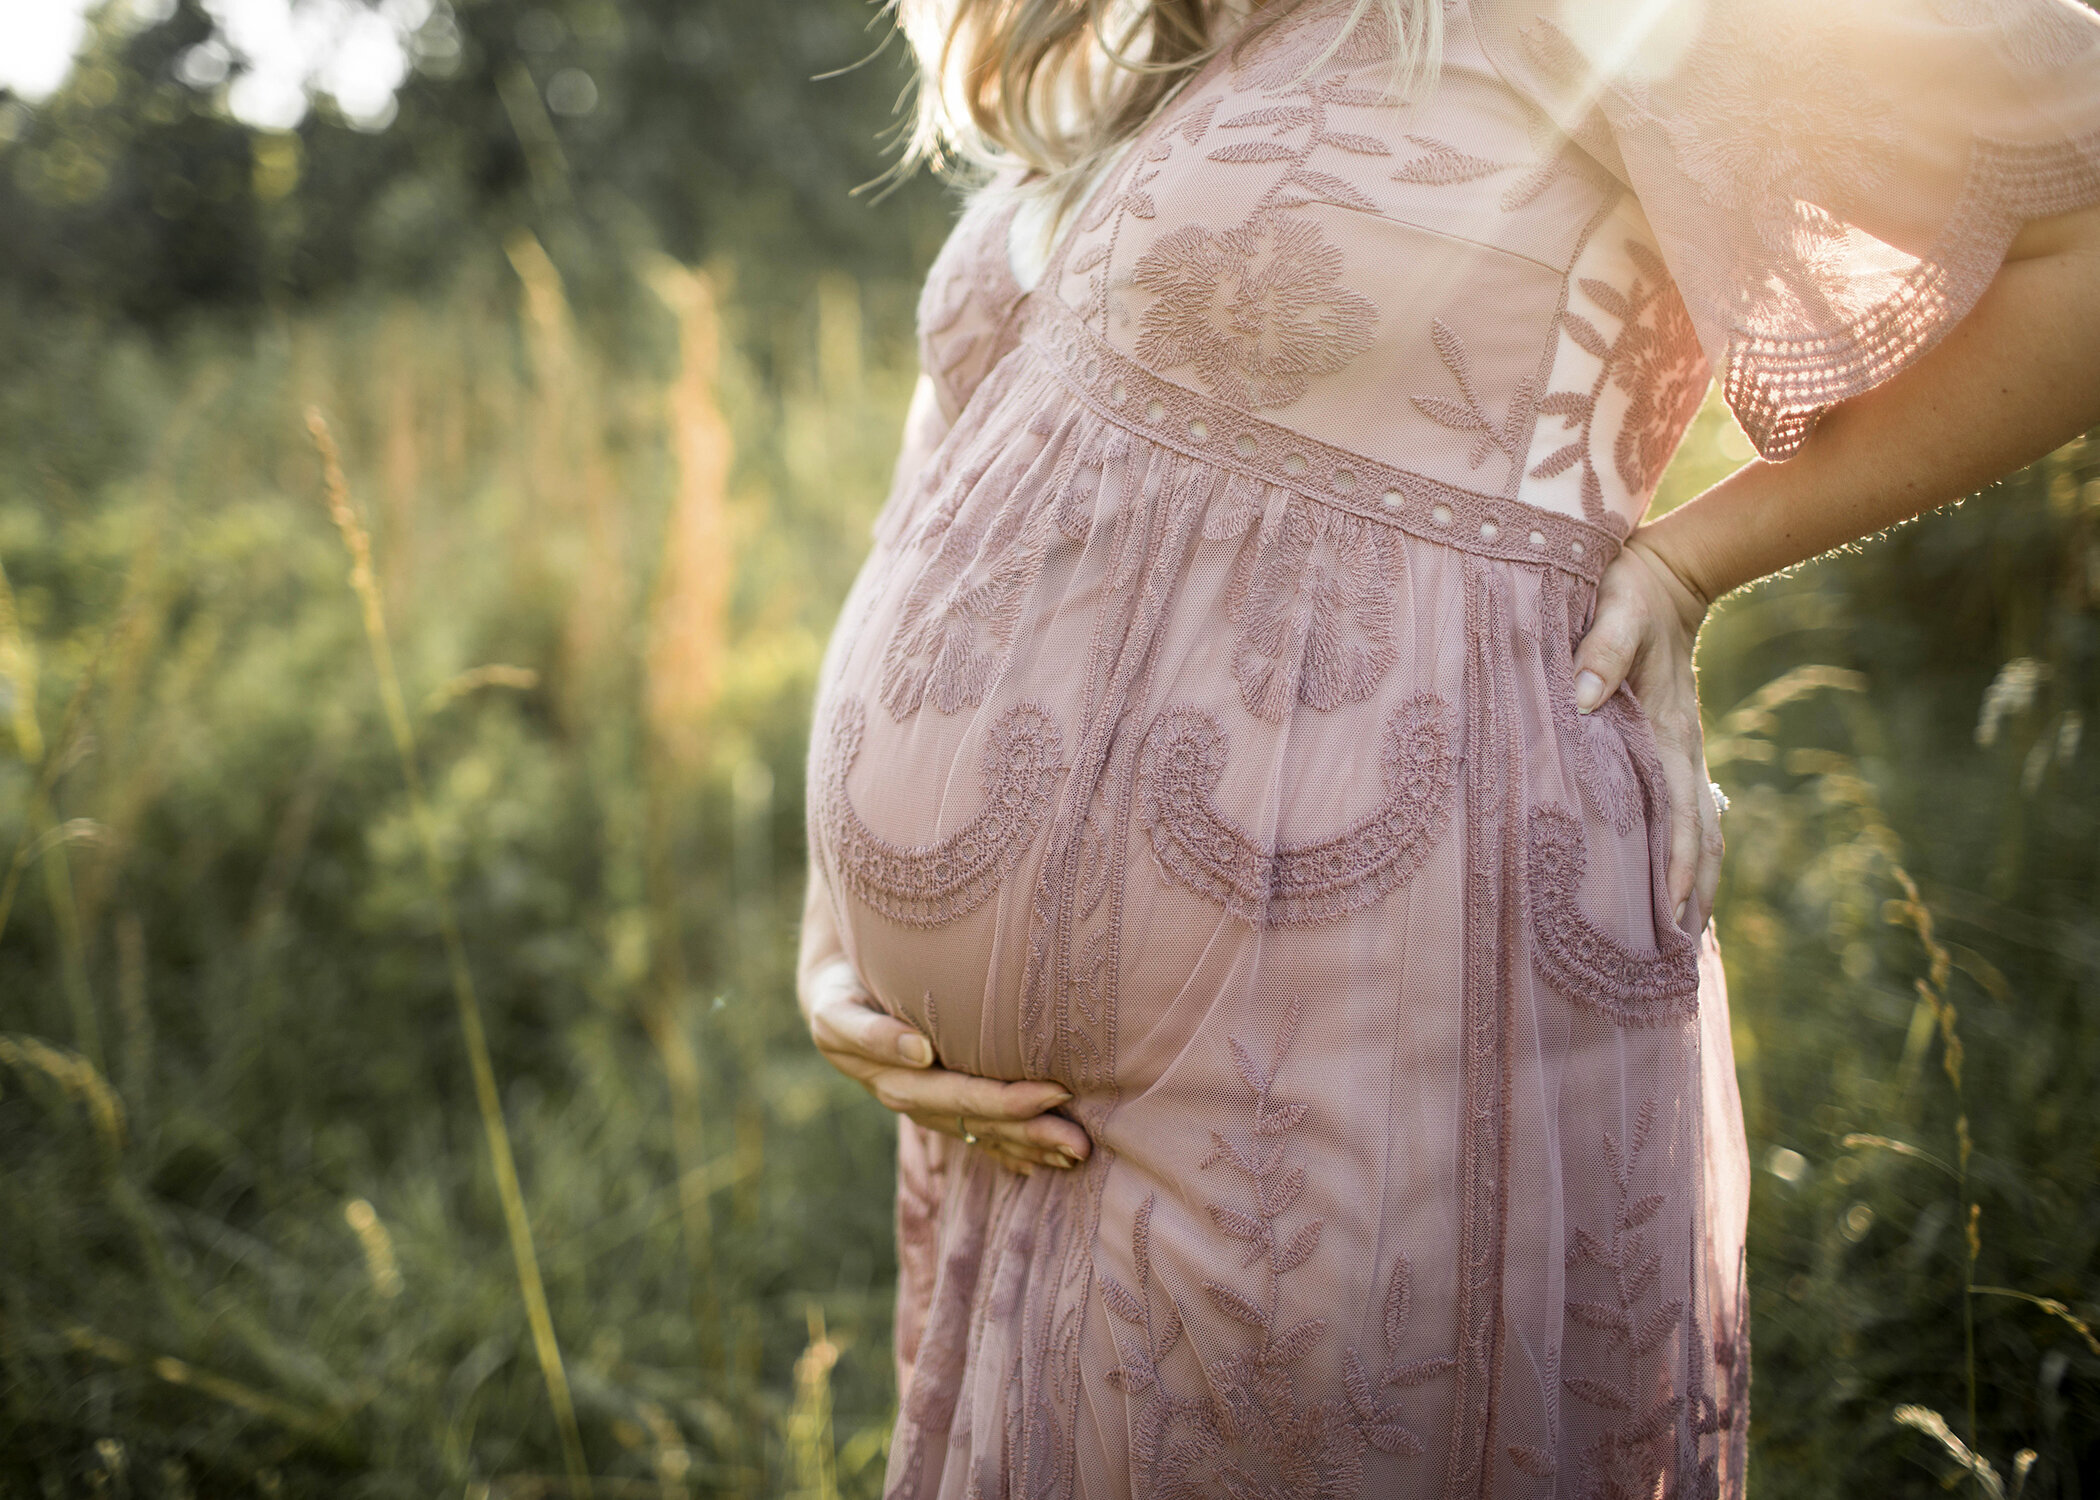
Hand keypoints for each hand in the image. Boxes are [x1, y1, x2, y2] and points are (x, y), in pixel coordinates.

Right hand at [801, 958, 1092, 1175]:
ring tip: (1077, 1153)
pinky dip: (1010, 1148)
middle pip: (979, 1123)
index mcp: (894, 1082)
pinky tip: (1044, 1162)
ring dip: (1029, 1145)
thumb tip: (921, 1052)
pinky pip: (977, 1132)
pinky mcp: (939, 1101)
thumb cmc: (841, 992)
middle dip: (1029, 1132)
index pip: (958, 1095)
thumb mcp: (838, 1011)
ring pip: (983, 1132)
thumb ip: (872, 1033)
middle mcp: (915, 1101)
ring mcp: (929, 1106)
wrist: (834, 997)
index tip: (1054, 1093)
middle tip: (1081, 1141)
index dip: (1005, 1100)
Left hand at [1571, 535, 1723, 934]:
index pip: (1684, 812)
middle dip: (1695, 894)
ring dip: (1694, 880)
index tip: (1672, 912)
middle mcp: (1682, 750)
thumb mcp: (1616, 609)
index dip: (1680, 864)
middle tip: (1680, 954)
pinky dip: (1684, 850)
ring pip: (1698, 828)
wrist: (1668, 572)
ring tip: (1679, 938)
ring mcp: (1679, 751)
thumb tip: (1582, 701)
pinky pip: (1683, 809)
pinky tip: (1666, 881)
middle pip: (1702, 836)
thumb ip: (1601, 649)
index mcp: (1670, 730)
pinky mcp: (1666, 746)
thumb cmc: (1632, 590)